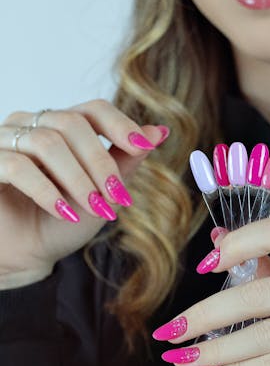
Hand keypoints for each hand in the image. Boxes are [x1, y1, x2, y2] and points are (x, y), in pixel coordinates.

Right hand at [0, 99, 168, 286]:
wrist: (24, 256)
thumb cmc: (58, 223)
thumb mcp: (100, 193)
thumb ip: (124, 161)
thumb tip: (159, 132)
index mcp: (61, 127)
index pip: (93, 109)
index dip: (120, 125)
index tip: (143, 147)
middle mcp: (31, 125)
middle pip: (72, 124)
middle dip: (100, 164)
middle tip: (116, 197)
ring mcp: (5, 140)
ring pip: (47, 143)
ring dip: (78, 180)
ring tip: (94, 210)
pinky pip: (17, 166)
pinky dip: (46, 191)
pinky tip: (63, 212)